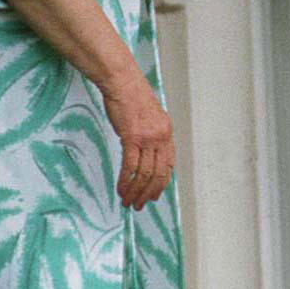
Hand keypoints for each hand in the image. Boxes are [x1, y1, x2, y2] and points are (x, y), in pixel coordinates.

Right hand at [102, 74, 174, 207]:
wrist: (123, 83)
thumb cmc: (133, 97)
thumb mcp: (151, 117)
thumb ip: (152, 135)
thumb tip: (147, 152)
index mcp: (167, 133)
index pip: (169, 165)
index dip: (162, 183)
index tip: (154, 195)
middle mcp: (161, 137)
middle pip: (158, 173)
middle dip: (149, 193)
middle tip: (139, 205)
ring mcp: (148, 138)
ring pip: (145, 173)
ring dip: (136, 191)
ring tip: (128, 201)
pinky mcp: (132, 138)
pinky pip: (131, 166)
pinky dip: (126, 181)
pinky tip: (121, 189)